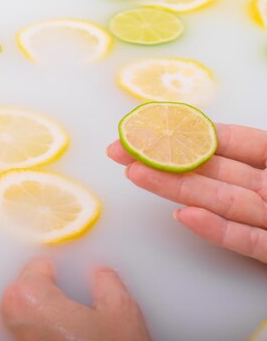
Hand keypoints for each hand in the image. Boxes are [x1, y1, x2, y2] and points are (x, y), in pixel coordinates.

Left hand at [1, 258, 151, 340]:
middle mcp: (13, 320)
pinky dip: (38, 335)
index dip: (54, 271)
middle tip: (67, 299)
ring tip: (65, 325)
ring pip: (19, 318)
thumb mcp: (120, 312)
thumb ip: (106, 283)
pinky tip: (59, 340)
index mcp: (30, 297)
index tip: (63, 275)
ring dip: (37, 316)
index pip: (34, 267)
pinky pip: (23, 338)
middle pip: (21, 292)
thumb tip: (101, 277)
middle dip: (43, 292)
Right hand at [108, 123, 266, 262]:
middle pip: (211, 172)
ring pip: (220, 203)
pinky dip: (215, 230)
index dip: (185, 133)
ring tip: (137, 176)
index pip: (226, 141)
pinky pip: (245, 241)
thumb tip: (208, 130)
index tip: (148, 130)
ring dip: (176, 191)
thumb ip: (247, 144)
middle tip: (125, 154)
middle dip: (165, 162)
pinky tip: (184, 217)